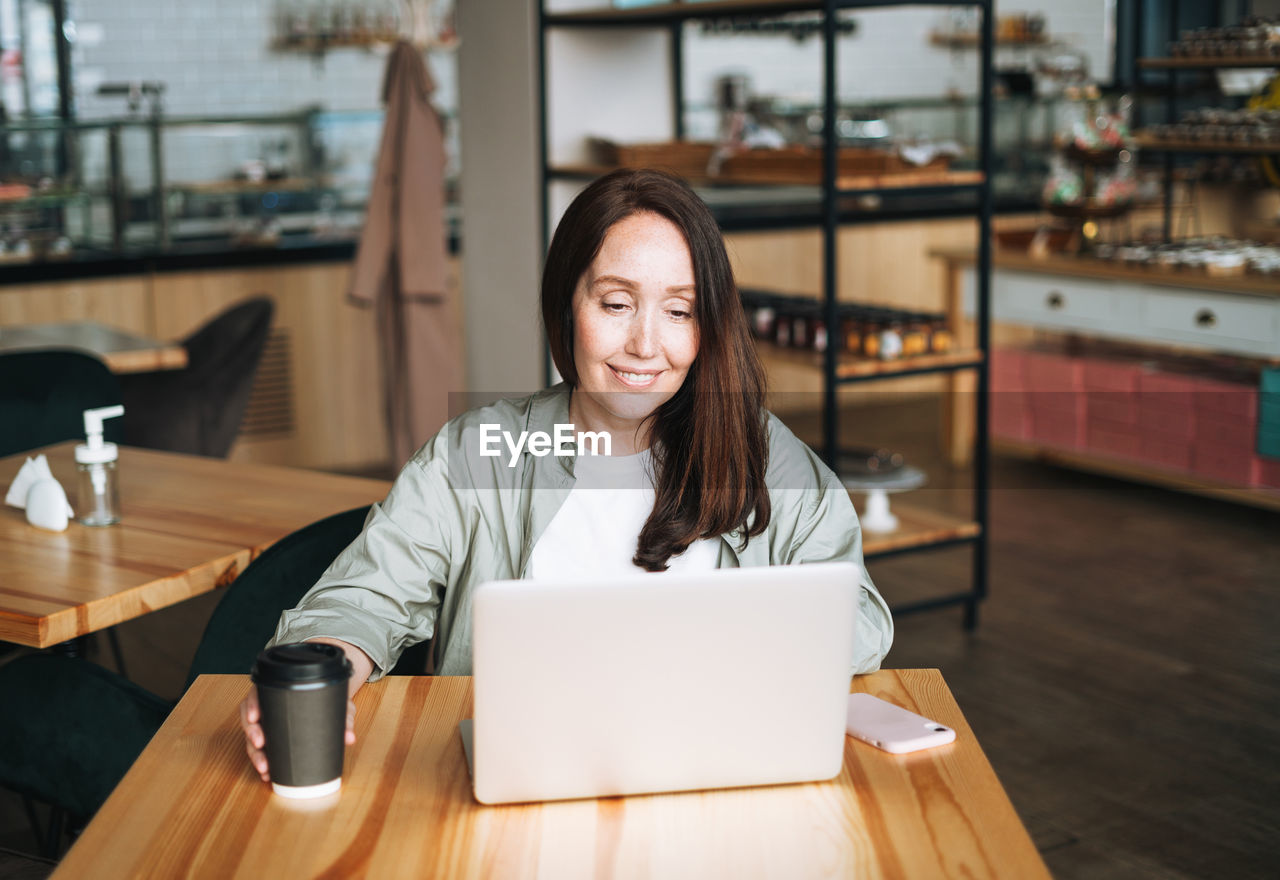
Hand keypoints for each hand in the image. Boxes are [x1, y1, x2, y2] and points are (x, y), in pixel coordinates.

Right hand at [239, 638, 371, 782]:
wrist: (332, 703)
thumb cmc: (331, 699)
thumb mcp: (338, 703)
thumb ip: (345, 718)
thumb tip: (349, 737)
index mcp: (280, 690)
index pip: (258, 692)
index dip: (251, 705)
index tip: (254, 716)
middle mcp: (269, 705)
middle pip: (251, 717)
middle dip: (252, 732)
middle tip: (260, 744)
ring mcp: (268, 721)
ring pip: (252, 736)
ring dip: (255, 753)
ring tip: (264, 767)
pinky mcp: (271, 736)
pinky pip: (260, 748)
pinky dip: (262, 759)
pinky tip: (267, 772)